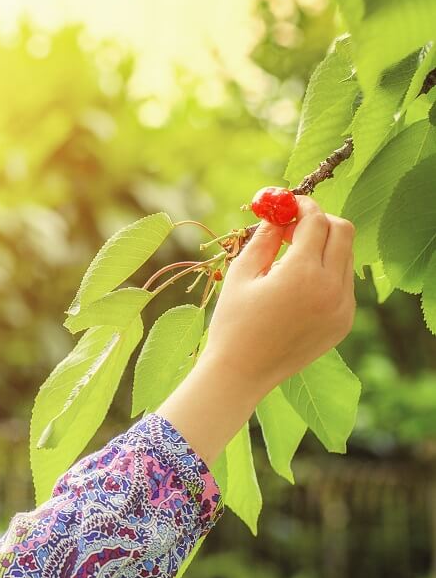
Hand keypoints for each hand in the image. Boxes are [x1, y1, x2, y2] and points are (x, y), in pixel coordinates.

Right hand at [199, 194, 356, 395]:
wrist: (242, 373)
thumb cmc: (233, 322)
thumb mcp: (242, 274)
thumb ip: (264, 238)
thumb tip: (277, 211)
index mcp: (301, 274)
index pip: (316, 221)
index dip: (301, 206)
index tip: (286, 204)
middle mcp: (330, 288)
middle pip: (343, 232)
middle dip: (320, 221)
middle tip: (293, 228)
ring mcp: (342, 307)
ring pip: (346, 257)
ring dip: (323, 248)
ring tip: (289, 263)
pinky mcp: (344, 322)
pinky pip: (344, 284)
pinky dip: (326, 274)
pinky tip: (296, 290)